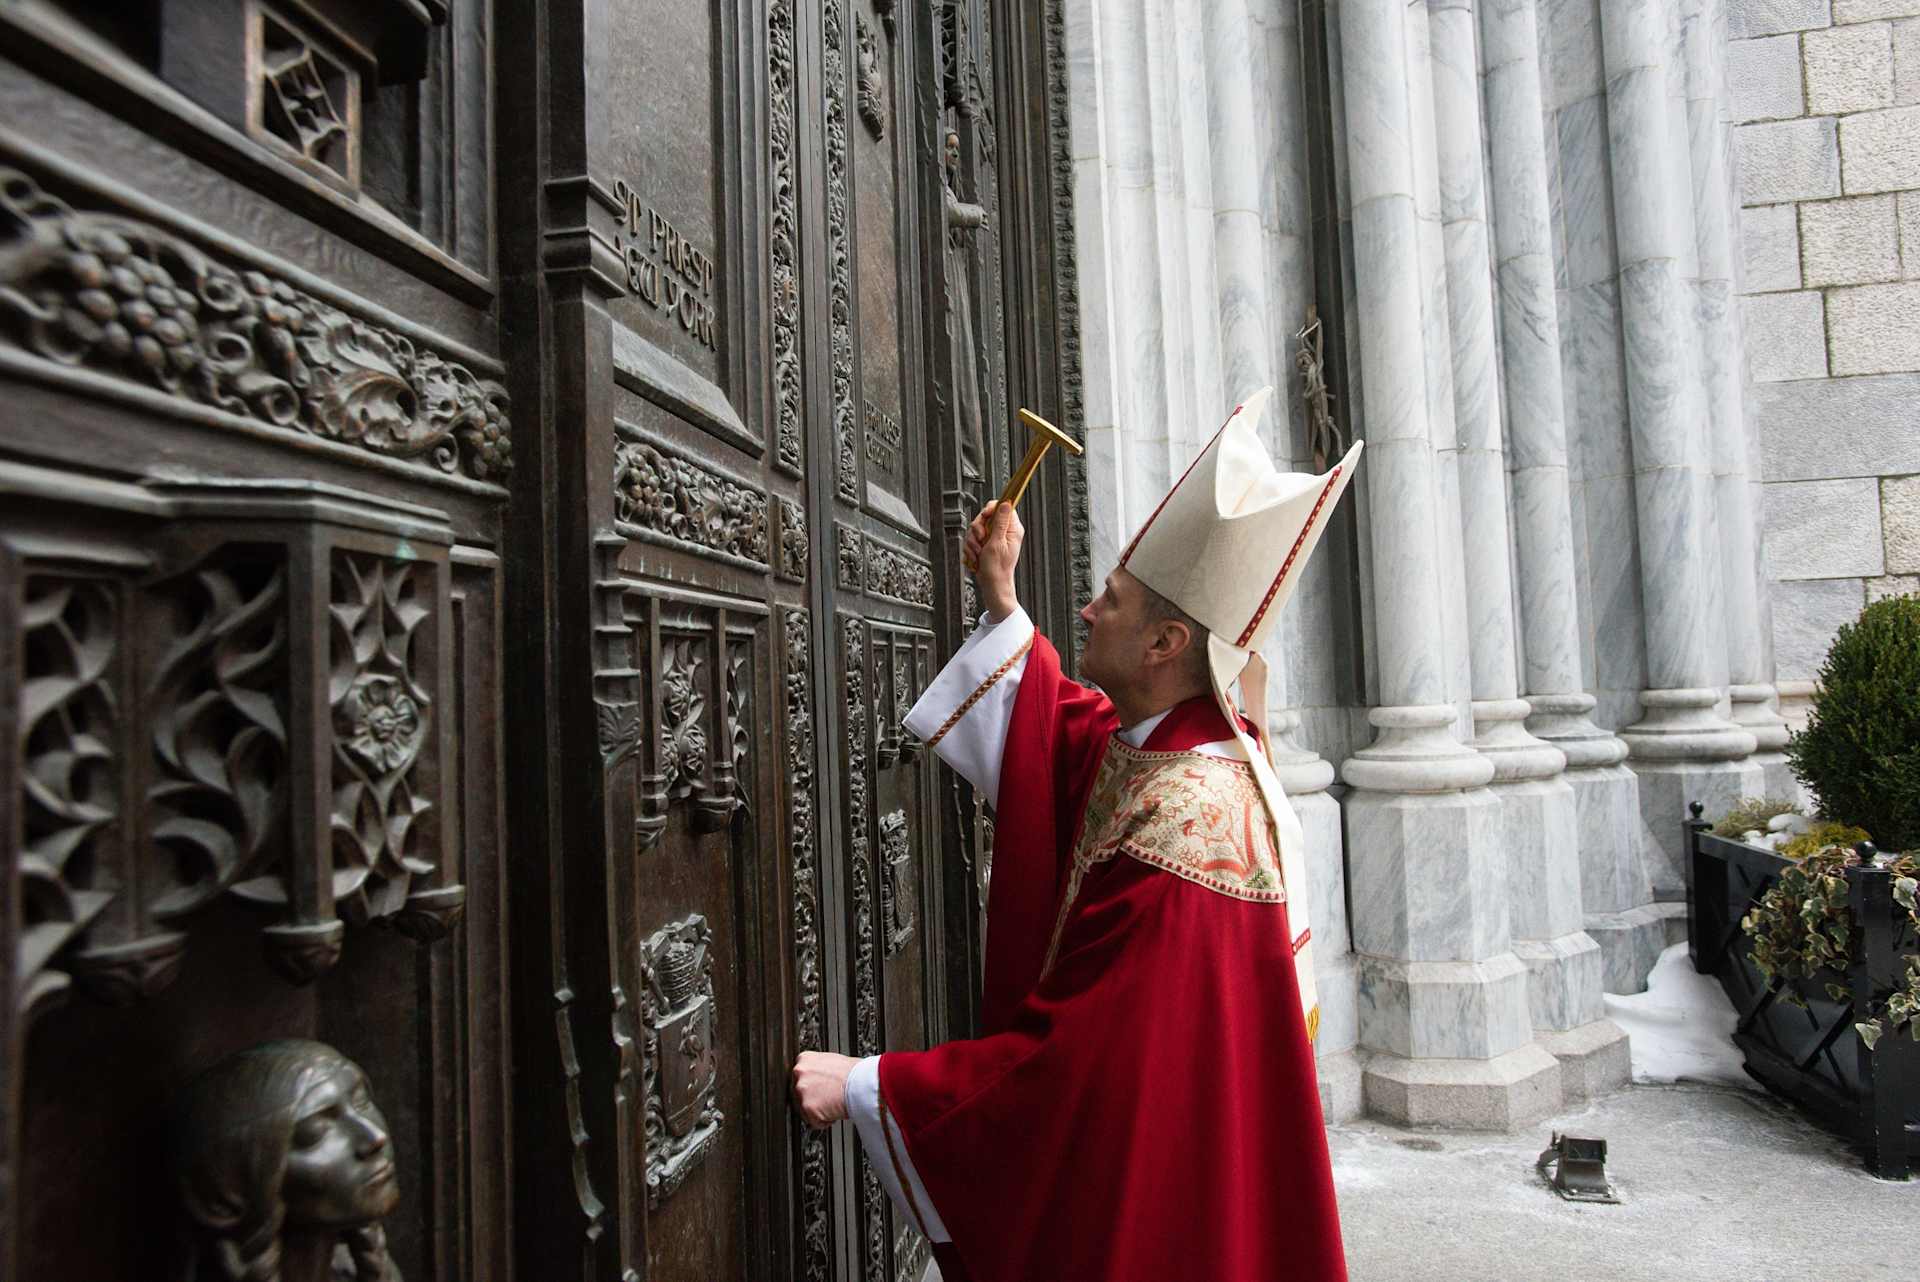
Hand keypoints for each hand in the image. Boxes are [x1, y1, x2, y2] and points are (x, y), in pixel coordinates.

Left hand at [791, 1051, 857, 1128]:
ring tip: (833, 1104)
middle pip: (799, 1092)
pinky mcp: (807, 1107)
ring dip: (817, 1111)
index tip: (819, 1089)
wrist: (861, 1084)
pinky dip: (824, 1121)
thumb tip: (821, 1077)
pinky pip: (813, 1121)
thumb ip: (820, 1069)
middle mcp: (799, 1073)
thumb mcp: (834, 1061)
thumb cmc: (854, 1073)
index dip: (811, 1085)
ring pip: (804, 1108)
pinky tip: (834, 1112)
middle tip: (827, 1098)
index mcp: (805, 1059)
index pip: (800, 1075)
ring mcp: (801, 1091)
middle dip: (812, 1098)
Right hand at [964, 500, 1022, 619]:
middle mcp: (1004, 531)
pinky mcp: (985, 543)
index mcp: (1012, 529)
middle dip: (978, 529)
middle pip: (985, 516)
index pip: (1003, 506)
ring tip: (978, 552)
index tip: (984, 516)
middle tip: (981, 540)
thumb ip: (1000, 522)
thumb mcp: (997, 543)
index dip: (991, 509)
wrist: (992, 584)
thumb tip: (1006, 503)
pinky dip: (971, 547)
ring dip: (973, 541)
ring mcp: (994, 537)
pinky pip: (972, 538)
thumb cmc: (997, 568)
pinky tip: (976, 556)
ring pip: (976, 528)